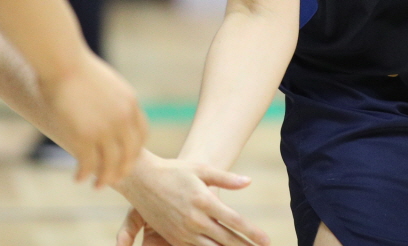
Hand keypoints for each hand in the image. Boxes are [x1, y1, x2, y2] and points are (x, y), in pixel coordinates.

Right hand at [39, 50, 147, 188]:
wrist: (62, 62)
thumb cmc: (76, 67)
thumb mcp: (106, 83)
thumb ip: (111, 100)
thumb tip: (103, 110)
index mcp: (130, 104)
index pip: (141, 135)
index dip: (134, 151)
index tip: (125, 159)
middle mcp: (123, 119)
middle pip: (129, 154)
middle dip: (122, 170)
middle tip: (113, 179)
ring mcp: (105, 130)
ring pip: (110, 165)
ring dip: (104, 178)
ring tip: (96, 185)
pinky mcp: (85, 137)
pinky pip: (89, 164)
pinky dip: (84, 174)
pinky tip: (78, 178)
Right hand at [115, 151, 266, 245]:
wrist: (141, 179)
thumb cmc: (174, 170)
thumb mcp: (201, 169)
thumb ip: (225, 178)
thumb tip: (248, 182)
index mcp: (203, 200)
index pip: (234, 220)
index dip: (252, 232)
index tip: (266, 240)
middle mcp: (194, 219)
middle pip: (226, 239)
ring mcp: (183, 231)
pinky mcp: (173, 238)